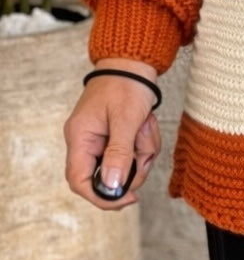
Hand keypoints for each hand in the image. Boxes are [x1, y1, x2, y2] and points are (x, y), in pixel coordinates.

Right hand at [63, 57, 161, 209]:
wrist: (134, 61)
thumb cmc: (127, 84)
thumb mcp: (126, 119)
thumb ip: (119, 154)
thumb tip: (112, 188)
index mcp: (80, 138)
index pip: (79, 181)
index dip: (102, 196)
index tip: (129, 198)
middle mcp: (86, 142)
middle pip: (107, 176)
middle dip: (133, 167)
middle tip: (147, 150)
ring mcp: (100, 139)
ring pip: (124, 165)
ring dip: (142, 150)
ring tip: (147, 126)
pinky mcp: (114, 136)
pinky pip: (131, 152)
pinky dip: (144, 143)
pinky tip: (147, 124)